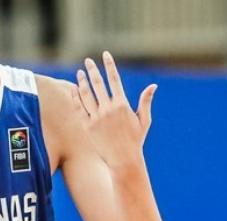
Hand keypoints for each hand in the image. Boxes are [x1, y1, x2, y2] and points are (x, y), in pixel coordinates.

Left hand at [75, 51, 156, 168]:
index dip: (109, 65)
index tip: (105, 55)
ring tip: (79, 73)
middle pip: (98, 84)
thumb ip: (146, 101)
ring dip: (82, 82)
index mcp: (122, 105)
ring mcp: (97, 117)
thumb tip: (153, 86)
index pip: (114, 79)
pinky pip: (79, 108)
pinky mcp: (88, 126)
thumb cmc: (135, 140)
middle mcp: (108, 109)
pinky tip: (73, 89)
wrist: (123, 160)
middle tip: (87, 61)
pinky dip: (76, 97)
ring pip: (86, 94)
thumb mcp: (144, 120)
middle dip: (92, 70)